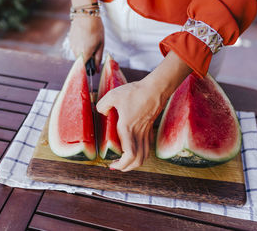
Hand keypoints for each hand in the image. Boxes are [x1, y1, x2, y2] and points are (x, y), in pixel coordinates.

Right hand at [69, 16, 103, 70]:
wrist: (85, 15)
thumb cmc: (96, 29)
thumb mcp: (101, 44)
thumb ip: (98, 58)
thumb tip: (97, 70)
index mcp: (85, 54)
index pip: (84, 68)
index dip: (89, 68)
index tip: (93, 66)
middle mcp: (76, 51)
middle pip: (81, 61)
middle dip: (87, 59)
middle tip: (94, 48)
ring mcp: (72, 46)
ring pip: (78, 54)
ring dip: (83, 52)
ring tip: (89, 41)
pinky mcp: (70, 40)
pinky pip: (75, 47)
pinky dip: (80, 46)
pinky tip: (84, 38)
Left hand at [96, 51, 191, 170]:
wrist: (156, 88)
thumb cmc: (135, 91)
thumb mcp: (113, 95)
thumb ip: (102, 105)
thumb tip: (100, 113)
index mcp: (127, 128)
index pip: (129, 155)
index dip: (121, 164)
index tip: (112, 164)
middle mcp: (137, 134)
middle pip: (137, 160)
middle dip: (126, 167)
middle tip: (116, 166)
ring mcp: (145, 132)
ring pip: (144, 156)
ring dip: (134, 163)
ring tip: (124, 161)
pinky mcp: (149, 128)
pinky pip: (147, 147)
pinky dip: (141, 154)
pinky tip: (133, 150)